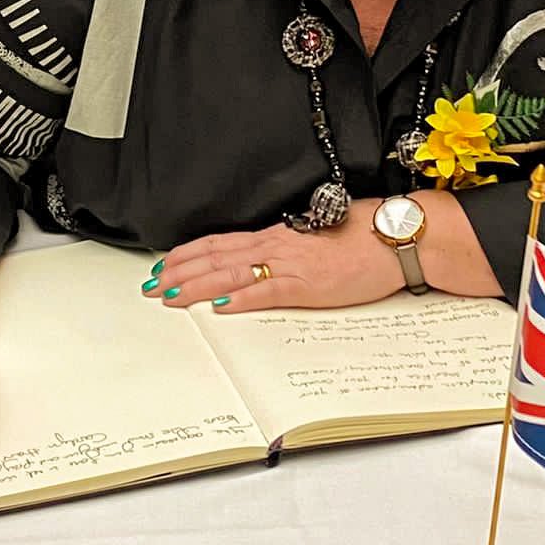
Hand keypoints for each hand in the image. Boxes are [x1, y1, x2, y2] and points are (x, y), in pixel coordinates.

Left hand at [151, 207, 401, 314]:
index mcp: (277, 237)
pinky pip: (267, 292)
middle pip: (216, 258)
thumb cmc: (363, 237)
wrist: (394, 238)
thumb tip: (267, 260)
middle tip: (150, 286)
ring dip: (196, 286)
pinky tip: (219, 307)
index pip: (220, 243)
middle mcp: (277, 246)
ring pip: (231, 274)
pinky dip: (240, 299)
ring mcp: (291, 265)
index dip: (188, 254)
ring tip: (170, 296)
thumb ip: (288, 250)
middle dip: (179, 272)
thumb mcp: (316, 240)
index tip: (163, 265)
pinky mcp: (309, 285)